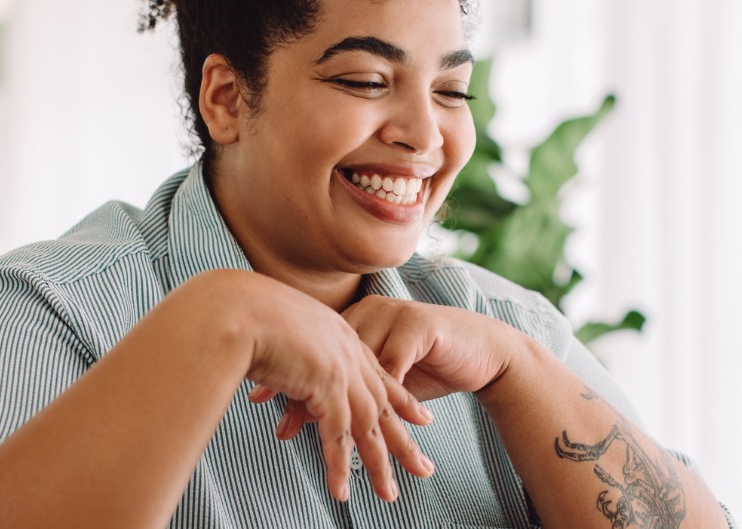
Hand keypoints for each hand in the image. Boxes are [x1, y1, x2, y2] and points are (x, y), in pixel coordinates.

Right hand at [205, 271, 434, 501]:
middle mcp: (348, 353)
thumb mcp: (278, 329)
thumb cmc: (243, 313)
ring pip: (368, 426)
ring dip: (379, 464)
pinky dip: (339, 466)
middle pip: (383, 405)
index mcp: (340, 336)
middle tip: (423, 468)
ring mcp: (340, 370)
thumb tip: (279, 364)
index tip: (420, 418)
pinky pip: (337, 436)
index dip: (400, 398)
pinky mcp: (326, 387)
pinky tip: (342, 491)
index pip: (378, 373)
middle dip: (403, 440)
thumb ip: (289, 349)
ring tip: (388, 495)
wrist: (237, 307)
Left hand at [258, 295, 527, 446]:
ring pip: (357, 362)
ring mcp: (395, 316)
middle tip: (276, 417)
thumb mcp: (382, 375)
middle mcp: (371, 312)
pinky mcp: (420, 328)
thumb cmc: (429, 364)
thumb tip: (300, 409)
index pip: (314, 346)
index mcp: (356, 318)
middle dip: (303, 389)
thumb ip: (347, 385)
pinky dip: (377, 394)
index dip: (287, 373)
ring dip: (337, 397)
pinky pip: (392, 365)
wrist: (482, 350)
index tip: (259, 397)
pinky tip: (363, 415)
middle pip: (329, 354)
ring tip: (314, 426)